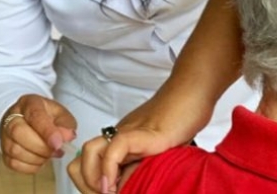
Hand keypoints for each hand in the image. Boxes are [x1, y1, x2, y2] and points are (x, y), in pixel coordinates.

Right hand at [0, 94, 76, 173]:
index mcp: (29, 103)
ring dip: (37, 157)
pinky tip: (40, 160)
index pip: (35, 116)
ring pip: (15, 150)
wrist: (28, 119)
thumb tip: (68, 136)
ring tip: (49, 154)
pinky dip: (30, 166)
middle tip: (56, 150)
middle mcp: (12, 117)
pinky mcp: (3, 151)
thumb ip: (66, 124)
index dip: (47, 131)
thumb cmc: (46, 116)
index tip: (58, 144)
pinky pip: (13, 163)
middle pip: (19, 132)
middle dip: (41, 147)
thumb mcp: (60, 114)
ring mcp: (5, 135)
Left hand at [67, 92, 211, 192]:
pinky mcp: (142, 132)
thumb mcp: (160, 150)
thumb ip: (144, 165)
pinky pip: (114, 148)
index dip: (91, 183)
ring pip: (90, 152)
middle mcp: (118, 137)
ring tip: (111, 192)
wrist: (194, 92)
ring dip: (93, 179)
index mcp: (120, 143)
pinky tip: (116, 185)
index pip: (88, 164)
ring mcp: (128, 132)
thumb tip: (133, 186)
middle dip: (88, 184)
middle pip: (82, 159)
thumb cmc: (183, 118)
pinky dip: (108, 170)